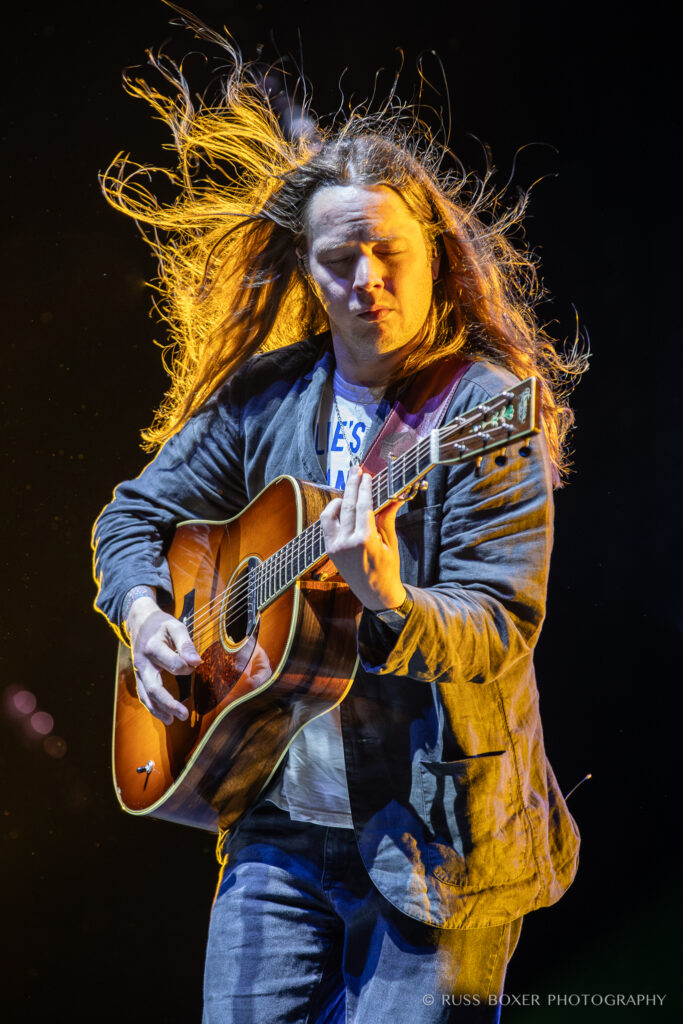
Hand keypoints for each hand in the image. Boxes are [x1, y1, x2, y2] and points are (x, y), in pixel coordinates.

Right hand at [126, 596, 201, 724]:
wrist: (139, 622)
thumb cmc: (161, 625)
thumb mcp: (175, 627)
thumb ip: (186, 644)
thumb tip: (196, 662)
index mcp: (153, 647)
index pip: (173, 664)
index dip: (187, 666)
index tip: (195, 664)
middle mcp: (143, 662)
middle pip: (154, 687)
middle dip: (169, 703)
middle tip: (184, 714)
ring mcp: (139, 671)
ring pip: (146, 695)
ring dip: (159, 710)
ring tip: (173, 720)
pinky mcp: (139, 677)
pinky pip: (144, 695)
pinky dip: (153, 707)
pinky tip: (165, 715)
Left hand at [320, 466, 406, 610]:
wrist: (375, 594)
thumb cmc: (387, 569)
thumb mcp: (390, 543)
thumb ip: (386, 518)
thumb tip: (394, 496)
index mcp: (365, 540)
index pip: (363, 506)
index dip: (365, 488)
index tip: (367, 475)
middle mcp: (346, 542)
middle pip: (347, 505)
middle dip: (352, 485)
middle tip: (355, 470)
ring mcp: (335, 546)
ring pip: (331, 513)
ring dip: (340, 498)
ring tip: (349, 488)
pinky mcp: (329, 550)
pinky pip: (327, 525)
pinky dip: (333, 512)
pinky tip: (342, 506)